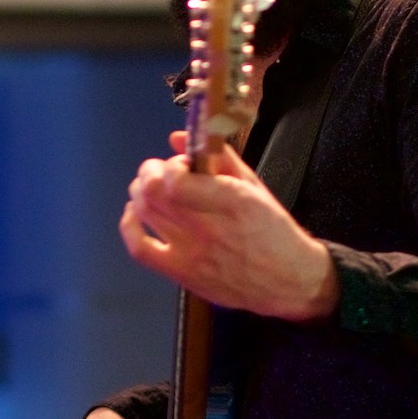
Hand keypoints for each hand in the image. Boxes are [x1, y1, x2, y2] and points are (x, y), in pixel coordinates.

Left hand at [119, 132, 338, 321]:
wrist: (289, 282)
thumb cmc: (273, 229)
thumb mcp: (254, 187)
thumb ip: (218, 157)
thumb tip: (177, 136)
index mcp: (232, 202)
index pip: (176, 179)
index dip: (170, 166)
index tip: (182, 165)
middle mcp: (209, 228)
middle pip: (153, 193)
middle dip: (150, 172)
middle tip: (160, 172)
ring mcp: (192, 254)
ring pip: (144, 213)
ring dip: (140, 192)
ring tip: (152, 188)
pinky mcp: (182, 274)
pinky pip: (140, 249)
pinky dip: (129, 226)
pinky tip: (135, 213)